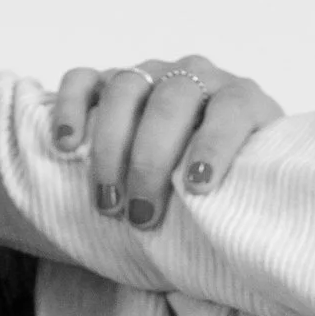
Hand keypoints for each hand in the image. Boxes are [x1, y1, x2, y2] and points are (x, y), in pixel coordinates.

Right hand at [46, 55, 281, 227]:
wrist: (198, 170)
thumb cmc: (226, 188)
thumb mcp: (248, 191)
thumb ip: (249, 198)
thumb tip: (243, 240)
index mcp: (238, 100)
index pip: (233, 108)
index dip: (215, 144)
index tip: (198, 187)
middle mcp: (194, 79)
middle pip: (170, 101)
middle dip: (151, 161)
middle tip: (140, 215)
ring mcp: (149, 75)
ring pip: (125, 89)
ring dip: (110, 146)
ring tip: (107, 202)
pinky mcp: (107, 83)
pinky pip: (83, 80)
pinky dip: (71, 108)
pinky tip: (65, 145)